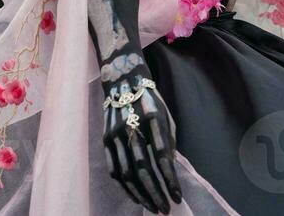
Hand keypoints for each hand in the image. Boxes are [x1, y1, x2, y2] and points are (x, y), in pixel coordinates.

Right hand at [102, 71, 182, 213]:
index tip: (177, 197)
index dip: (170, 179)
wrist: (122, 80)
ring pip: (126, 173)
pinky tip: (136, 197)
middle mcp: (131, 127)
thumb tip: (169, 170)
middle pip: (142, 168)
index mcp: (152, 118)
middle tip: (165, 210)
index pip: (161, 156)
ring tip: (153, 208)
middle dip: (155, 193)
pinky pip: (114, 170)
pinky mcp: (105, 139)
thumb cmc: (150, 100)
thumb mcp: (165, 115)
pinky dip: (125, 187)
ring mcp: (115, 134)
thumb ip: (168, 142)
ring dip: (141, 195)